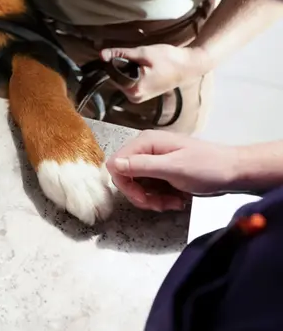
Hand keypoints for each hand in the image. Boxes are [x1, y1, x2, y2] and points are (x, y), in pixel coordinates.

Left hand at [100, 44, 211, 102]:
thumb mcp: (143, 53)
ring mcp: (138, 97)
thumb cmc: (169, 59)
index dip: (116, 60)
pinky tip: (147, 68)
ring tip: (147, 64)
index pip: (112, 73)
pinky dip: (133, 73)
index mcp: (134, 90)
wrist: (189, 66)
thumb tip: (101, 55)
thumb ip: (121, 54)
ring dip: (128, 68)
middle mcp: (134, 97)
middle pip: (116, 76)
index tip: (129, 55)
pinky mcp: (142, 94)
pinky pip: (129, 81)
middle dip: (123, 65)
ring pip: (122, 78)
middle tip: (141, 59)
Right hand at [107, 131, 239, 210]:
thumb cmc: (208, 167)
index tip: (142, 198)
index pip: (117, 164)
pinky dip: (160, 198)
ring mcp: (155, 161)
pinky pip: (151, 188)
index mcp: (146, 142)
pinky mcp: (163, 172)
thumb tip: (114, 164)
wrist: (235, 172)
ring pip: (139, 185)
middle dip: (141, 195)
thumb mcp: (173, 168)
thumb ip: (142, 166)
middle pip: (126, 176)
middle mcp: (147, 149)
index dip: (125, 184)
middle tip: (158, 205)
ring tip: (172, 203)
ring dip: (153, 199)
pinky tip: (176, 200)